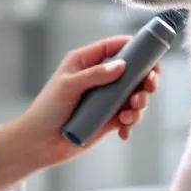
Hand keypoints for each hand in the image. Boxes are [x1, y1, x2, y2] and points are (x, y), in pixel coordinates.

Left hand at [0, 36, 160, 190]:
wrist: (39, 143)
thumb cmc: (47, 109)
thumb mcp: (68, 86)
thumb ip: (94, 75)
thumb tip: (122, 65)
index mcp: (87, 62)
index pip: (116, 47)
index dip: (137, 48)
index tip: (151, 57)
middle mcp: (100, 78)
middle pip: (134, 71)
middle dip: (146, 79)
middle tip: (149, 87)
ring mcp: (106, 99)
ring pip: (135, 95)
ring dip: (140, 104)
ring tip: (129, 115)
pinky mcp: (109, 119)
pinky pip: (129, 117)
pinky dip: (131, 123)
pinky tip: (123, 132)